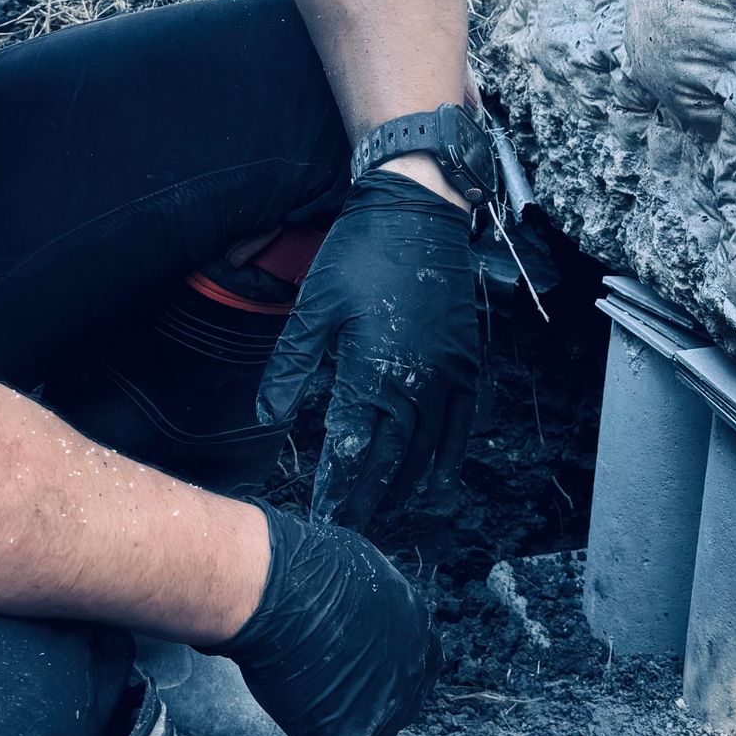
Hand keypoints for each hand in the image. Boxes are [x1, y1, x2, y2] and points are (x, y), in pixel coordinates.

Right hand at [212, 503, 438, 735]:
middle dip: (381, 709)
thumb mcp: (355, 568)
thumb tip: (351, 606)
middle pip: (402, 704)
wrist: (277, 592)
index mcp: (415, 624)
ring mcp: (382, 708)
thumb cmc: (304, 566)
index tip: (381, 678)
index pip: (420, 661)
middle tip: (353, 710)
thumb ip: (365, 600)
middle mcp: (409, 669)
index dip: (399, 672)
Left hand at [255, 169, 480, 526]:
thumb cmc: (358, 254)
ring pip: (428, 448)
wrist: (416, 210)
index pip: (354, 446)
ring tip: (385, 511)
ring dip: (405, 484)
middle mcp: (417, 381)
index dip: (338, 484)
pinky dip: (450, 455)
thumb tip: (268, 421)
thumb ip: (291, 370)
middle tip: (350, 525)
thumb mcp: (313, 310)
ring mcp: (448, 374)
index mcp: (373, 370)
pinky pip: (463, 423)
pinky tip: (437, 481)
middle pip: (392, 457)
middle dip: (369, 495)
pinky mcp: (466, 362)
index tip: (324, 514)